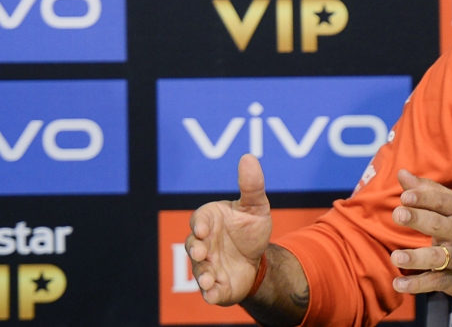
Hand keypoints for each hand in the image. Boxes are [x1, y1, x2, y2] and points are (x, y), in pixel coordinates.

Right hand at [186, 154, 272, 304]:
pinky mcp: (215, 286)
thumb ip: (252, 185)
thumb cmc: (250, 229)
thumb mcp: (256, 207)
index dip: (200, 224)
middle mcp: (203, 244)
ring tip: (208, 280)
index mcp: (210, 220)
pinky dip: (210, 293)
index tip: (204, 229)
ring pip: (199, 270)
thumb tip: (248, 157)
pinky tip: (214, 294)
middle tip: (203, 253)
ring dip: (202, 275)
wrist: (257, 260)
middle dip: (196, 249)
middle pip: (194, 246)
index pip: (199, 219)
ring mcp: (207, 266)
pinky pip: (209, 291)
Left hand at [388, 169, 451, 302]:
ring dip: (416, 257)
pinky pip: (436, 282)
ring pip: (436, 257)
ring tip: (396, 256)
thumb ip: (428, 190)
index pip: (441, 201)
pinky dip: (418, 285)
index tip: (405, 196)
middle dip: (417, 219)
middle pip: (437, 225)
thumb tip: (401, 173)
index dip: (423, 198)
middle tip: (398, 215)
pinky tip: (399, 284)